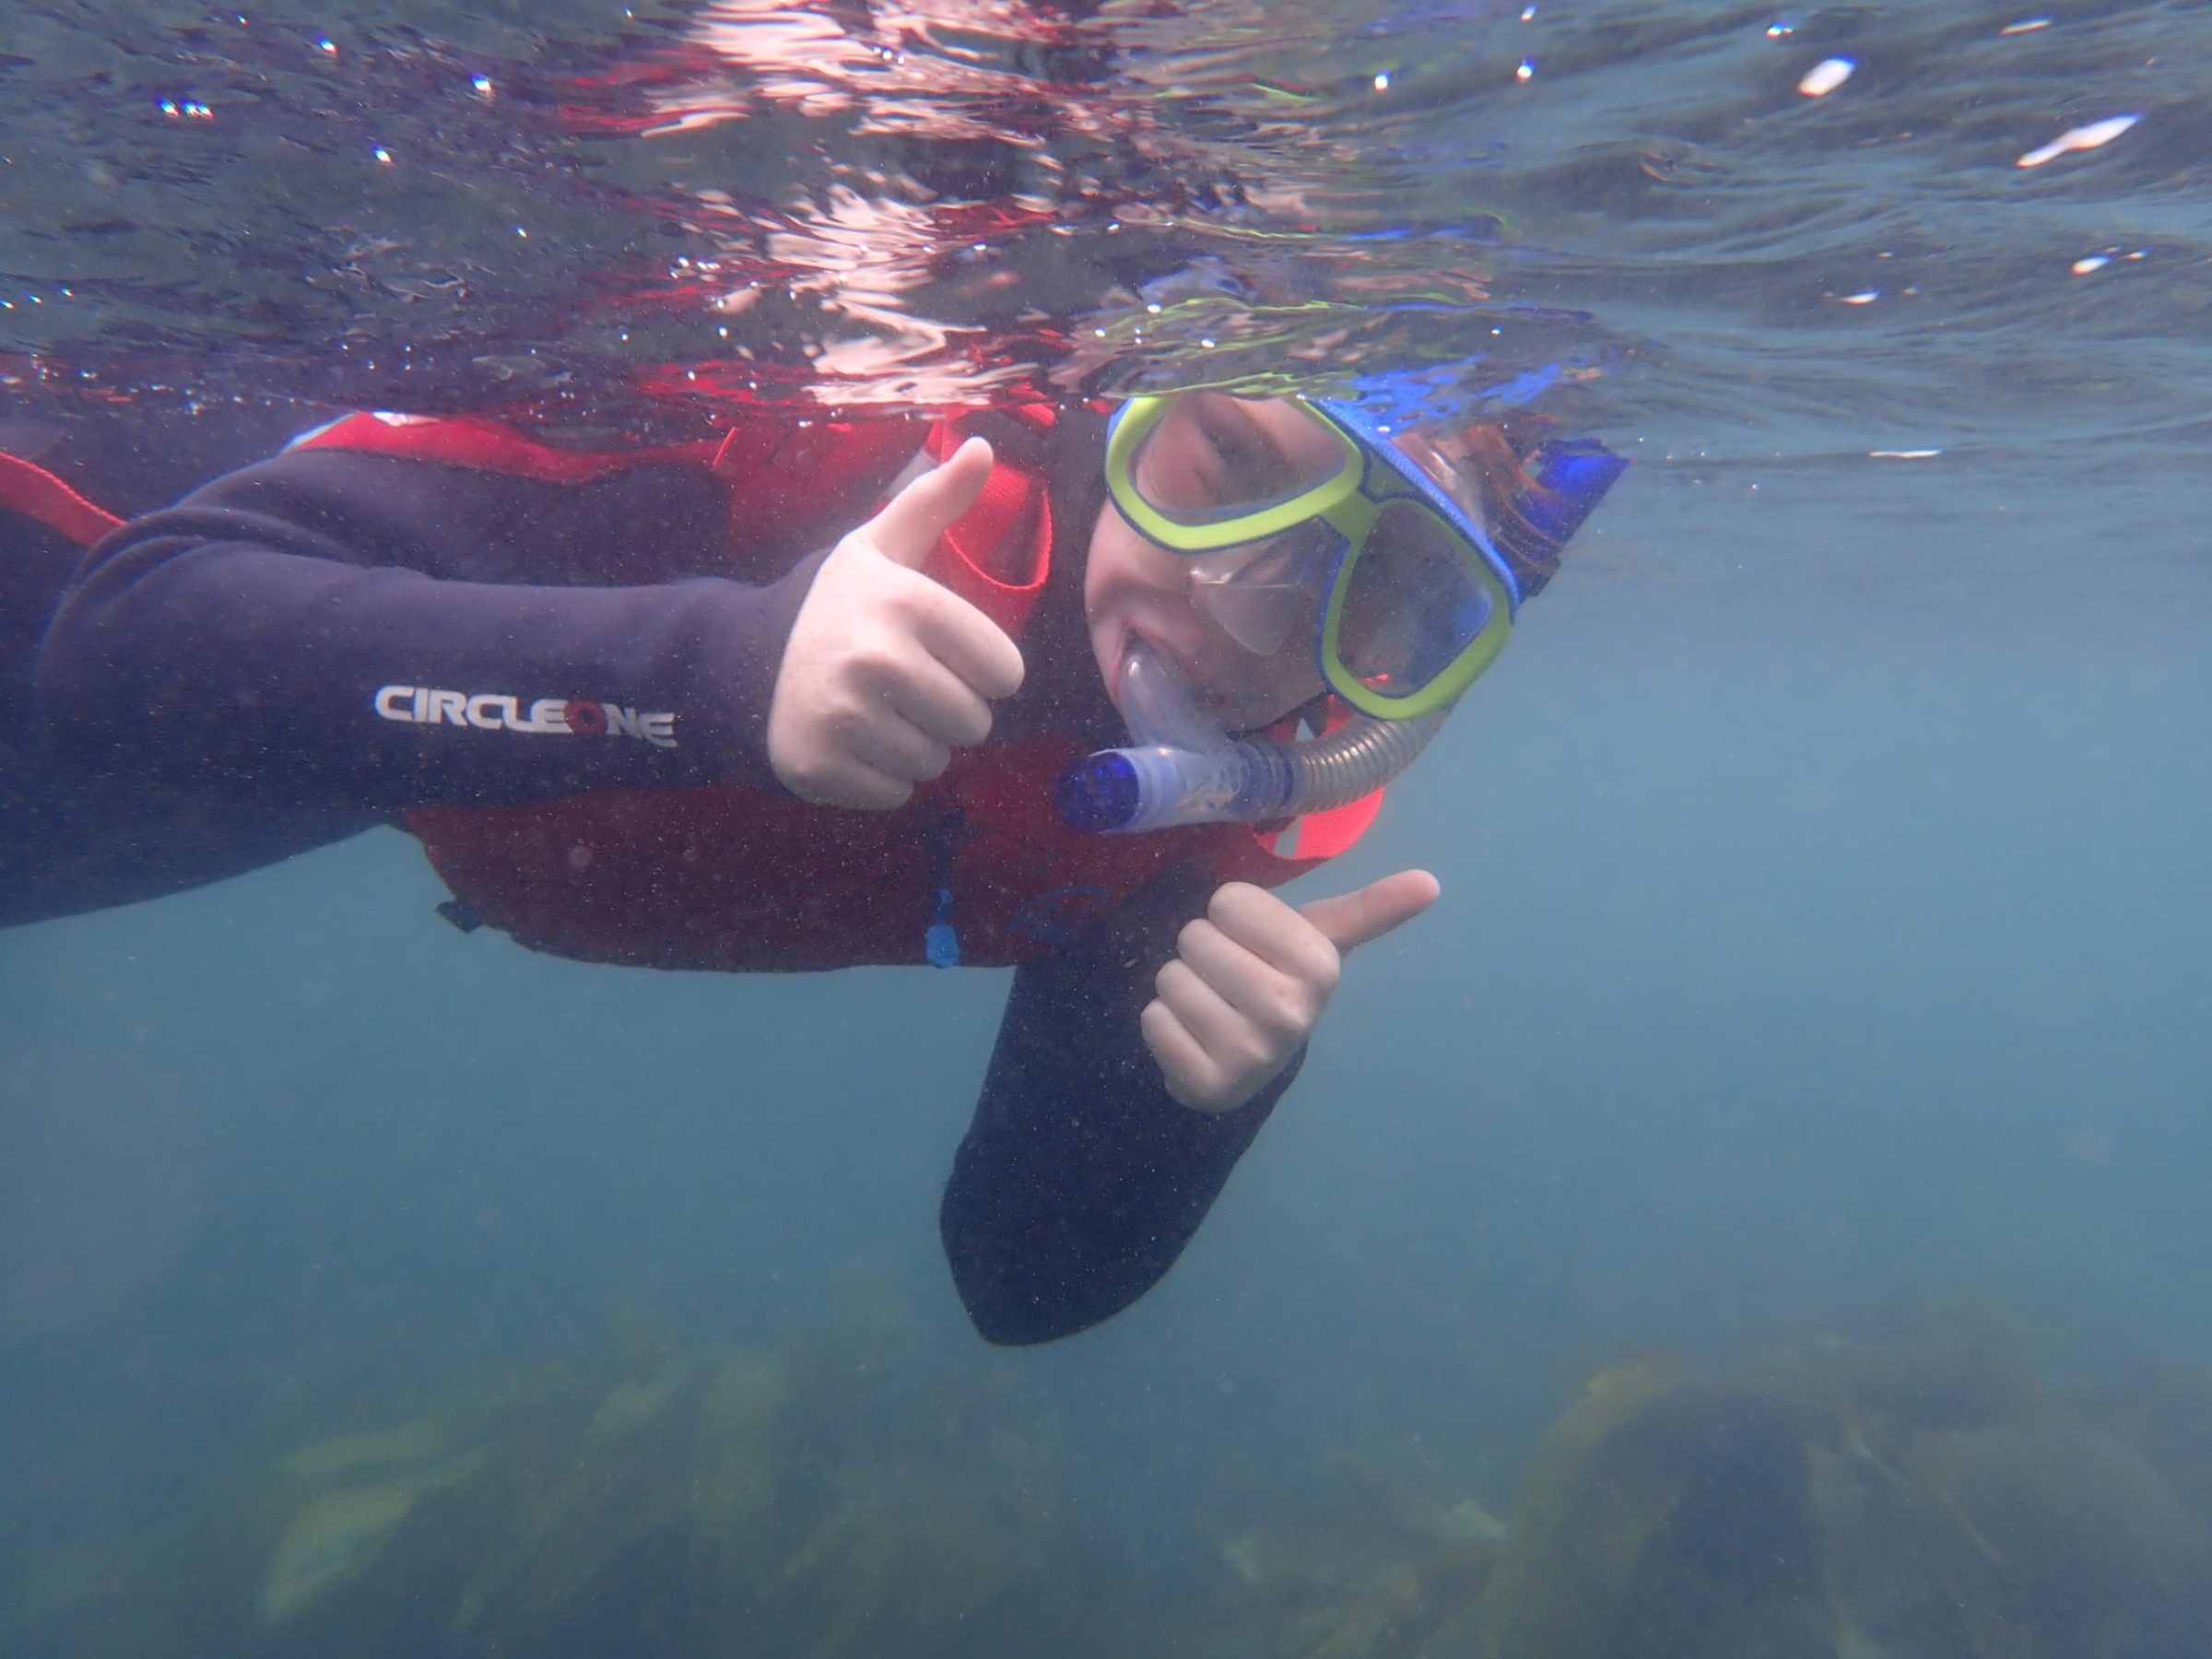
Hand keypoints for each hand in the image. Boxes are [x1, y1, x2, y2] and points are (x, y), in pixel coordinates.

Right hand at [768, 436, 1025, 808]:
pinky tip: (850, 741)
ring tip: (875, 713)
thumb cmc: (832, 606)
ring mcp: (845, 718)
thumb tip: (985, 446)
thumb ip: (936, 502)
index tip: (942, 654)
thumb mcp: (880, 546)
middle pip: (974, 724)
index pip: (1005, 672)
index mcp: (907, 604)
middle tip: (903, 687)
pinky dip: (880, 777)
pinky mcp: (821, 767)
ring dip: (916, 746)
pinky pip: (896, 794)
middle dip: (948, 711)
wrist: (740, 663)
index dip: (981, 668)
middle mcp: (877, 660)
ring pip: (937, 763)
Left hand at [1143, 870, 1441, 1112]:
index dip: (1230, 917)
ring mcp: (1249, 1055)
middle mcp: (1290, 1013)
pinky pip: (1153, 1020)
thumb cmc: (1276, 981)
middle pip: (1194, 938)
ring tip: (1209, 1004)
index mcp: (1319, 968)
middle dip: (1202, 952)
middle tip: (1227, 978)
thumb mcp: (1318, 940)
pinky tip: (1191, 1037)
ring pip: (1170, 977)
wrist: (1244, 1063)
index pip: (1227, 901)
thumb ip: (1369, 909)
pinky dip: (1161, 1024)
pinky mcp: (1206, 1085)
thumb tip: (1431, 882)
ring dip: (1179, 987)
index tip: (1253, 944)